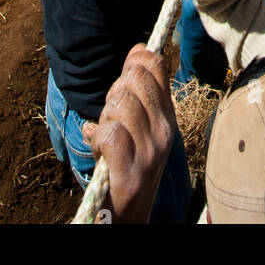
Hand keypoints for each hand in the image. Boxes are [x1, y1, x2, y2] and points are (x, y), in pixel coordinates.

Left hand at [91, 45, 176, 223]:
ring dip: (104, 118)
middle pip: (133, 79)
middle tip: (113, 117)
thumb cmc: (127, 162)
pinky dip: (97, 140)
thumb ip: (138, 90)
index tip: (125, 73)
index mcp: (167, 115)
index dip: (135, 60)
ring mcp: (151, 150)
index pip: (156, 65)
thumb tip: (139, 48)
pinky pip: (109, 132)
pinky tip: (102, 154)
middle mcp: (165, 129)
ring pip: (120, 102)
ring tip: (108, 137)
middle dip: (114, 92)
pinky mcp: (133, 170)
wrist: (128, 215)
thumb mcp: (138, 124)